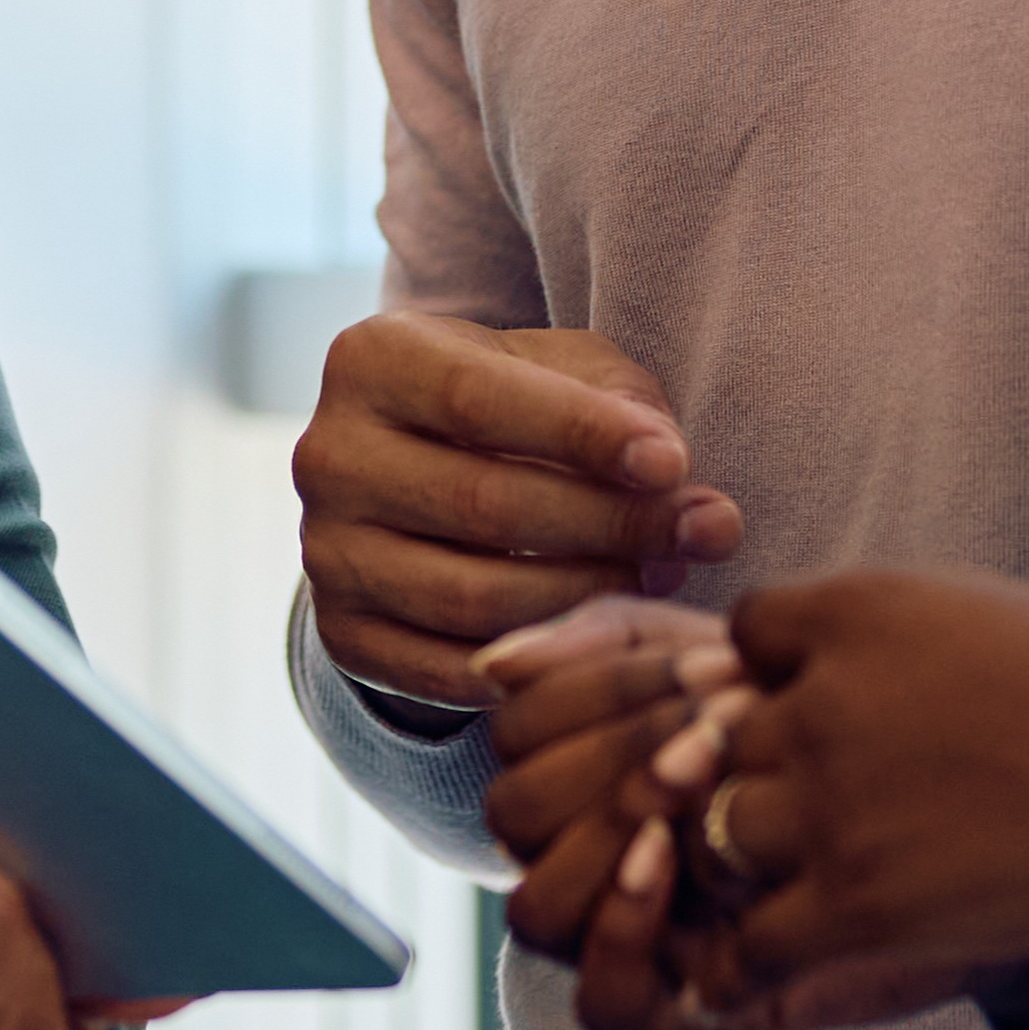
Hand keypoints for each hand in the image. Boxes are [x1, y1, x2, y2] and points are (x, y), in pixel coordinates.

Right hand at [293, 315, 745, 706]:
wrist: (418, 478)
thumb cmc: (515, 408)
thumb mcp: (565, 373)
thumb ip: (632, 414)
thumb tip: (696, 503)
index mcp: (371, 361)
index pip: (480, 399)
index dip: (584, 435)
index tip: (675, 465)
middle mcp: (327, 456)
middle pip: (484, 504)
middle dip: (611, 524)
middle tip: (702, 534)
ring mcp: (326, 553)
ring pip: (474, 597)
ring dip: (589, 595)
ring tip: (661, 577)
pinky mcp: (342, 633)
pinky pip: (452, 669)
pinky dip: (540, 655)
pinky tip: (602, 629)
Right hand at [477, 597, 965, 1029]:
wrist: (968, 804)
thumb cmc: (841, 718)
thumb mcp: (724, 653)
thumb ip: (612, 640)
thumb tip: (497, 663)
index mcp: (591, 760)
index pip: (517, 729)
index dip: (596, 691)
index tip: (710, 669)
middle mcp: (593, 848)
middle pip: (515, 812)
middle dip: (608, 761)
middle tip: (710, 736)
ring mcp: (636, 928)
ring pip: (537, 908)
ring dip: (604, 841)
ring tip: (689, 798)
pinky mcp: (691, 1001)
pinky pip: (603, 1002)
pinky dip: (620, 936)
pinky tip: (675, 865)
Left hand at [670, 571, 1028, 1004]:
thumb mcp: (983, 611)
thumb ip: (890, 637)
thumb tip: (839, 673)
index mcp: (855, 609)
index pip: (747, 635)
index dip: (778, 676)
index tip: (829, 706)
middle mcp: (821, 699)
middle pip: (719, 736)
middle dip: (760, 768)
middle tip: (827, 799)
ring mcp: (832, 804)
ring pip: (721, 831)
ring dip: (760, 855)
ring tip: (821, 870)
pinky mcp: (857, 903)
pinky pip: (749, 943)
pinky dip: (749, 958)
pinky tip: (784, 952)